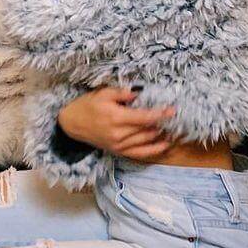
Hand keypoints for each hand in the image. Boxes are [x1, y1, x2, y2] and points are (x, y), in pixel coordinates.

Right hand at [58, 86, 178, 161]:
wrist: (72, 124)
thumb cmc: (88, 105)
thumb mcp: (102, 93)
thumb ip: (122, 92)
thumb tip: (139, 92)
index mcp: (116, 118)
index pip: (144, 117)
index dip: (160, 114)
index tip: (173, 110)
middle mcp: (119, 134)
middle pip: (148, 129)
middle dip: (163, 123)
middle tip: (176, 116)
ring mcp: (119, 145)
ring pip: (146, 141)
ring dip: (161, 134)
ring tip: (174, 127)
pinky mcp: (119, 151)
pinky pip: (140, 154)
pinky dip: (154, 150)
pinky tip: (166, 145)